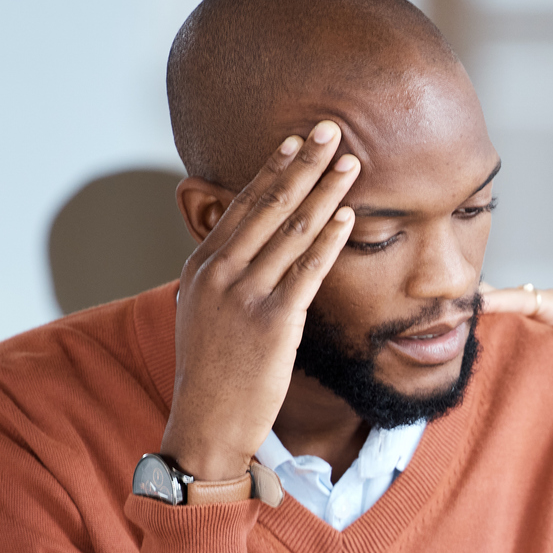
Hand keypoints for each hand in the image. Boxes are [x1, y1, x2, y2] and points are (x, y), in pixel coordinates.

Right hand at [159, 121, 362, 482]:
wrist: (206, 424)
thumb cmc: (213, 374)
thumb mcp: (204, 314)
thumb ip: (224, 278)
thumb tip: (245, 250)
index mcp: (202, 266)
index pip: (242, 205)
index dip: (272, 169)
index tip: (295, 140)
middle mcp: (219, 273)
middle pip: (268, 205)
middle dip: (303, 163)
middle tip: (330, 129)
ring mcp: (244, 296)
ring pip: (291, 230)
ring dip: (325, 192)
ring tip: (350, 162)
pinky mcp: (273, 323)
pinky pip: (307, 270)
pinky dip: (330, 239)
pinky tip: (349, 216)